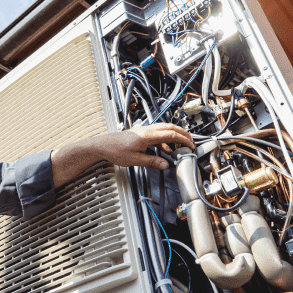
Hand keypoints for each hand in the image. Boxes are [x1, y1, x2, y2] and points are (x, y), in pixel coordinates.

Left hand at [51, 123, 193, 187]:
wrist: (101, 145)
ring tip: (179, 149)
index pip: (171, 134)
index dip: (183, 139)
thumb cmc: (114, 151)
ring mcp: (144, 131)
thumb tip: (166, 164)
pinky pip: (157, 135)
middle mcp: (146, 130)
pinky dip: (165, 141)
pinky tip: (165, 150)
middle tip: (191, 143)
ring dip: (174, 138)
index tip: (191, 146)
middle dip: (183, 135)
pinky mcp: (141, 134)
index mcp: (147, 135)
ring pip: (164, 130)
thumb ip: (152, 162)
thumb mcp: (134, 160)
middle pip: (170, 128)